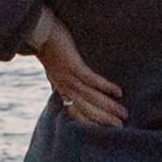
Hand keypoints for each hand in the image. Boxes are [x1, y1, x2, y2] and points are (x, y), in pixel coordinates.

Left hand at [27, 9, 126, 129]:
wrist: (37, 31)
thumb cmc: (47, 47)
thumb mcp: (53, 67)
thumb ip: (60, 80)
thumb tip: (64, 88)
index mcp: (60, 88)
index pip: (75, 111)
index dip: (89, 122)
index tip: (103, 130)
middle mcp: (64, 86)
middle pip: (86, 109)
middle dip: (103, 119)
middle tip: (120, 127)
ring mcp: (68, 77)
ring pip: (91, 98)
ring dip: (108, 107)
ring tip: (123, 114)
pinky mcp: (73, 66)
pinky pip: (91, 80)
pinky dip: (105, 87)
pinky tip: (119, 92)